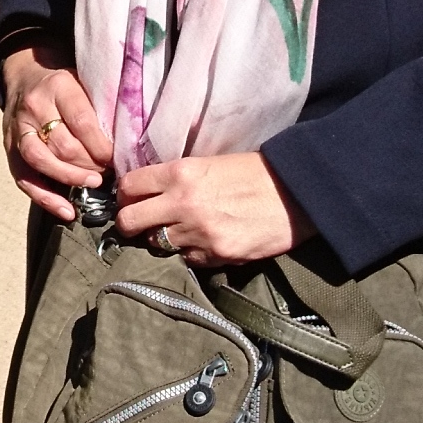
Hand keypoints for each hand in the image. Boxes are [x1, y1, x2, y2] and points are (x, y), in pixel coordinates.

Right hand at [2, 38, 112, 221]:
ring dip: (70, 178)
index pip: (81, 122)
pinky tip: (66, 211)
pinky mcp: (9, 149)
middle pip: (62, 144)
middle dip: (89, 164)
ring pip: (41, 160)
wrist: (26, 78)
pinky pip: (24, 178)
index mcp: (58, 87)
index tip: (115, 158)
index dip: (100, 145)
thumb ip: (101, 106)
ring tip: (92, 183)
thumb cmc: (65, 86)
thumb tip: (129, 141)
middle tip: (107, 172)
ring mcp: (18, 129)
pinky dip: (46, 198)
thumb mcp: (84, 83)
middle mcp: (34, 107)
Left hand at [114, 150, 308, 267]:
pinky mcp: (215, 255)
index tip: (131, 200)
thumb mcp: (211, 163)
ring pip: (156, 244)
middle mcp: (182, 202)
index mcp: (180, 173)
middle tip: (141, 225)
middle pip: (129, 221)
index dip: (125, 195)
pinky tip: (205, 243)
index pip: (129, 186)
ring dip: (162, 240)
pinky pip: (186, 259)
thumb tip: (150, 192)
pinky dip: (190, 254)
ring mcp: (197, 233)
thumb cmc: (256, 173)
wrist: (297, 194)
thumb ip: (179, 178)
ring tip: (179, 233)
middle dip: (130, 225)